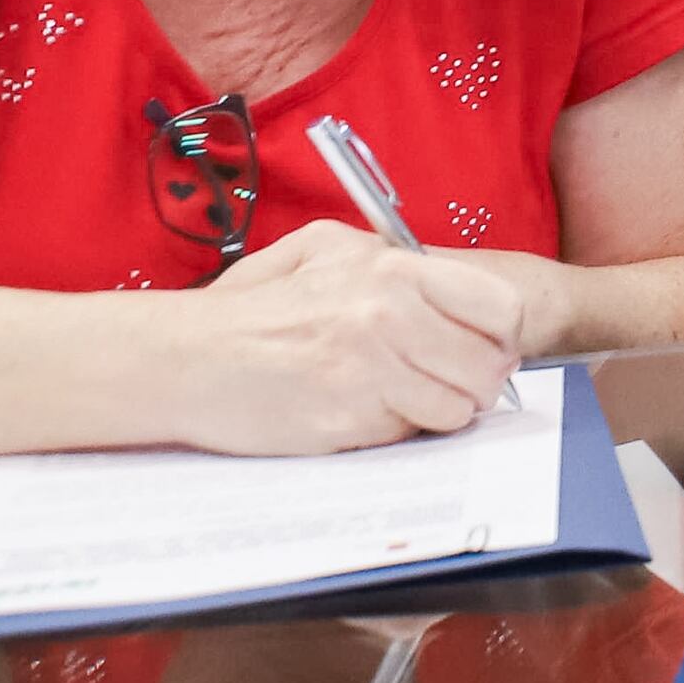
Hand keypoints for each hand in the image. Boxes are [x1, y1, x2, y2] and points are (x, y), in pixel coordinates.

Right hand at [152, 221, 530, 449]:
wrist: (182, 359)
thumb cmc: (252, 308)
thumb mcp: (323, 249)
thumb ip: (393, 259)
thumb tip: (455, 287)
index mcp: (392, 270)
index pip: (500, 309)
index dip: (500, 335)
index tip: (484, 345)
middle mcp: (389, 318)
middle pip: (488, 366)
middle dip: (475, 379)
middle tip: (447, 380)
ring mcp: (372, 372)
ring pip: (457, 407)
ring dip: (438, 409)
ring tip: (399, 395)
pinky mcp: (349, 421)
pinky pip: (409, 433)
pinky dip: (396, 428)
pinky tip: (361, 410)